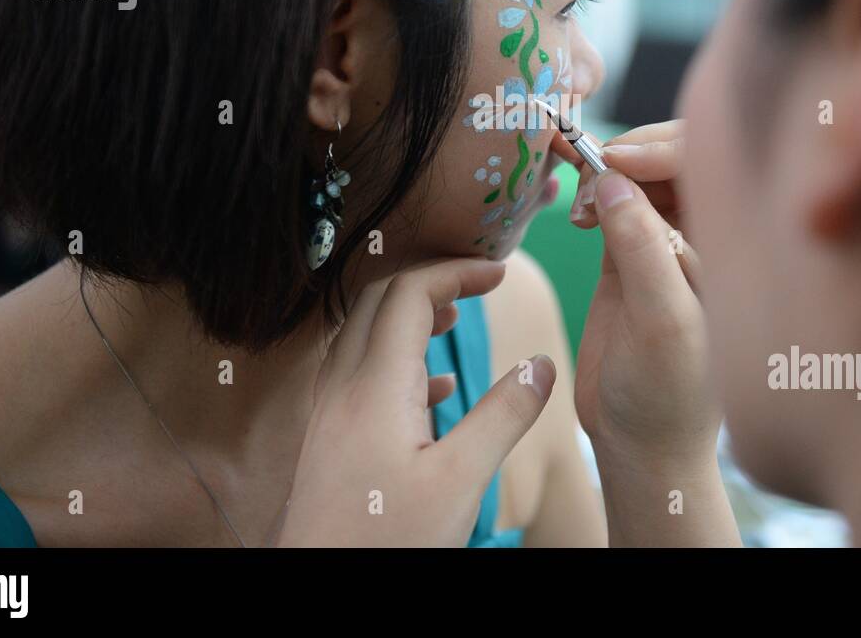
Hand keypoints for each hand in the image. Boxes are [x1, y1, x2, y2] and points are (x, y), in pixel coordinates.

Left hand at [276, 258, 555, 546]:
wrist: (318, 588)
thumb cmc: (386, 543)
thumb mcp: (460, 481)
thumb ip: (504, 416)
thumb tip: (542, 364)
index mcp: (376, 385)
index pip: (410, 293)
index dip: (456, 272)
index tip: (499, 273)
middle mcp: (343, 387)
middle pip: (379, 299)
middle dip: (431, 281)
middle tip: (479, 286)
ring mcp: (329, 412)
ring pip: (363, 333)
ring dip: (409, 315)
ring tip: (456, 320)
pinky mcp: (328, 439)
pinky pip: (358, 372)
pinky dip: (397, 358)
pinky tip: (434, 389)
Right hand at [568, 133, 718, 468]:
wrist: (641, 443)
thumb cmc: (669, 395)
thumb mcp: (662, 324)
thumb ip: (643, 251)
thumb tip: (614, 179)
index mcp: (737, 244)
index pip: (711, 165)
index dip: (664, 149)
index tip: (617, 159)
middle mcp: (708, 234)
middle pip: (676, 157)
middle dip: (632, 150)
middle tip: (588, 166)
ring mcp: (668, 240)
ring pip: (641, 175)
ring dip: (606, 170)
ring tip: (578, 201)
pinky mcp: (630, 252)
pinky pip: (615, 201)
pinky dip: (593, 190)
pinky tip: (577, 210)